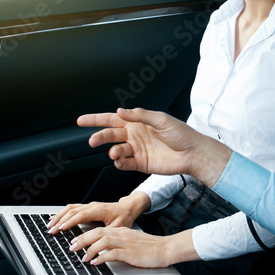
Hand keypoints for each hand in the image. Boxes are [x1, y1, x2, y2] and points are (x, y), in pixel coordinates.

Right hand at [46, 192, 150, 233]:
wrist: (128, 207)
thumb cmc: (125, 217)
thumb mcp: (119, 227)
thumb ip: (106, 234)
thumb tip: (96, 243)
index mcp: (99, 210)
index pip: (81, 215)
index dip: (70, 221)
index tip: (61, 228)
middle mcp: (92, 206)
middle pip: (72, 211)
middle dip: (60, 221)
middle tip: (52, 230)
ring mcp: (89, 206)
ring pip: (70, 208)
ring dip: (59, 216)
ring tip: (50, 225)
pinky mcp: (88, 207)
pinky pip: (72, 208)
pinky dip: (62, 213)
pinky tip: (57, 219)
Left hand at [69, 227, 197, 267]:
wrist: (166, 248)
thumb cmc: (149, 248)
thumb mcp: (130, 242)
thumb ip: (117, 244)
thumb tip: (102, 251)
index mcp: (121, 231)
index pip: (98, 229)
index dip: (84, 235)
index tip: (75, 241)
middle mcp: (122, 234)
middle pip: (97, 233)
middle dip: (82, 240)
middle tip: (72, 247)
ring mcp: (126, 243)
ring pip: (102, 241)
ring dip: (90, 249)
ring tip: (83, 257)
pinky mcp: (130, 252)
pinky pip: (112, 253)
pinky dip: (102, 257)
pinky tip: (96, 262)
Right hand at [77, 108, 230, 186]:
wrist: (193, 153)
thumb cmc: (181, 134)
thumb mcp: (161, 120)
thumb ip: (140, 116)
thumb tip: (121, 111)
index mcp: (137, 122)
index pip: (112, 118)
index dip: (96, 119)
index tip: (81, 120)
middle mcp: (135, 135)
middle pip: (110, 134)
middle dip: (99, 137)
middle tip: (92, 141)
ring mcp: (137, 150)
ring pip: (116, 150)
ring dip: (112, 152)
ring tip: (115, 153)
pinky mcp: (141, 164)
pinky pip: (125, 164)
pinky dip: (119, 163)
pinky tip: (121, 161)